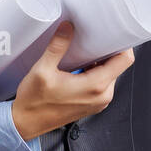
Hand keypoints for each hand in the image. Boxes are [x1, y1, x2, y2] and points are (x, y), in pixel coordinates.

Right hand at [10, 22, 134, 140]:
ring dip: (101, 61)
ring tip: (85, 50)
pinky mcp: (93, 104)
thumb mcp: (43, 69)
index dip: (122, 43)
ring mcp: (99, 102)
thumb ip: (58, 46)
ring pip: (111, 73)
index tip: (113, 32)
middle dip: (108, 50)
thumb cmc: (33, 102)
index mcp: (95, 86)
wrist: (25, 123)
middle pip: (118, 65)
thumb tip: (68, 27)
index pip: (125, 60)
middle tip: (94, 37)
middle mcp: (102, 96)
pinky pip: (103, 83)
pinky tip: (81, 65)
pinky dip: (96, 71)